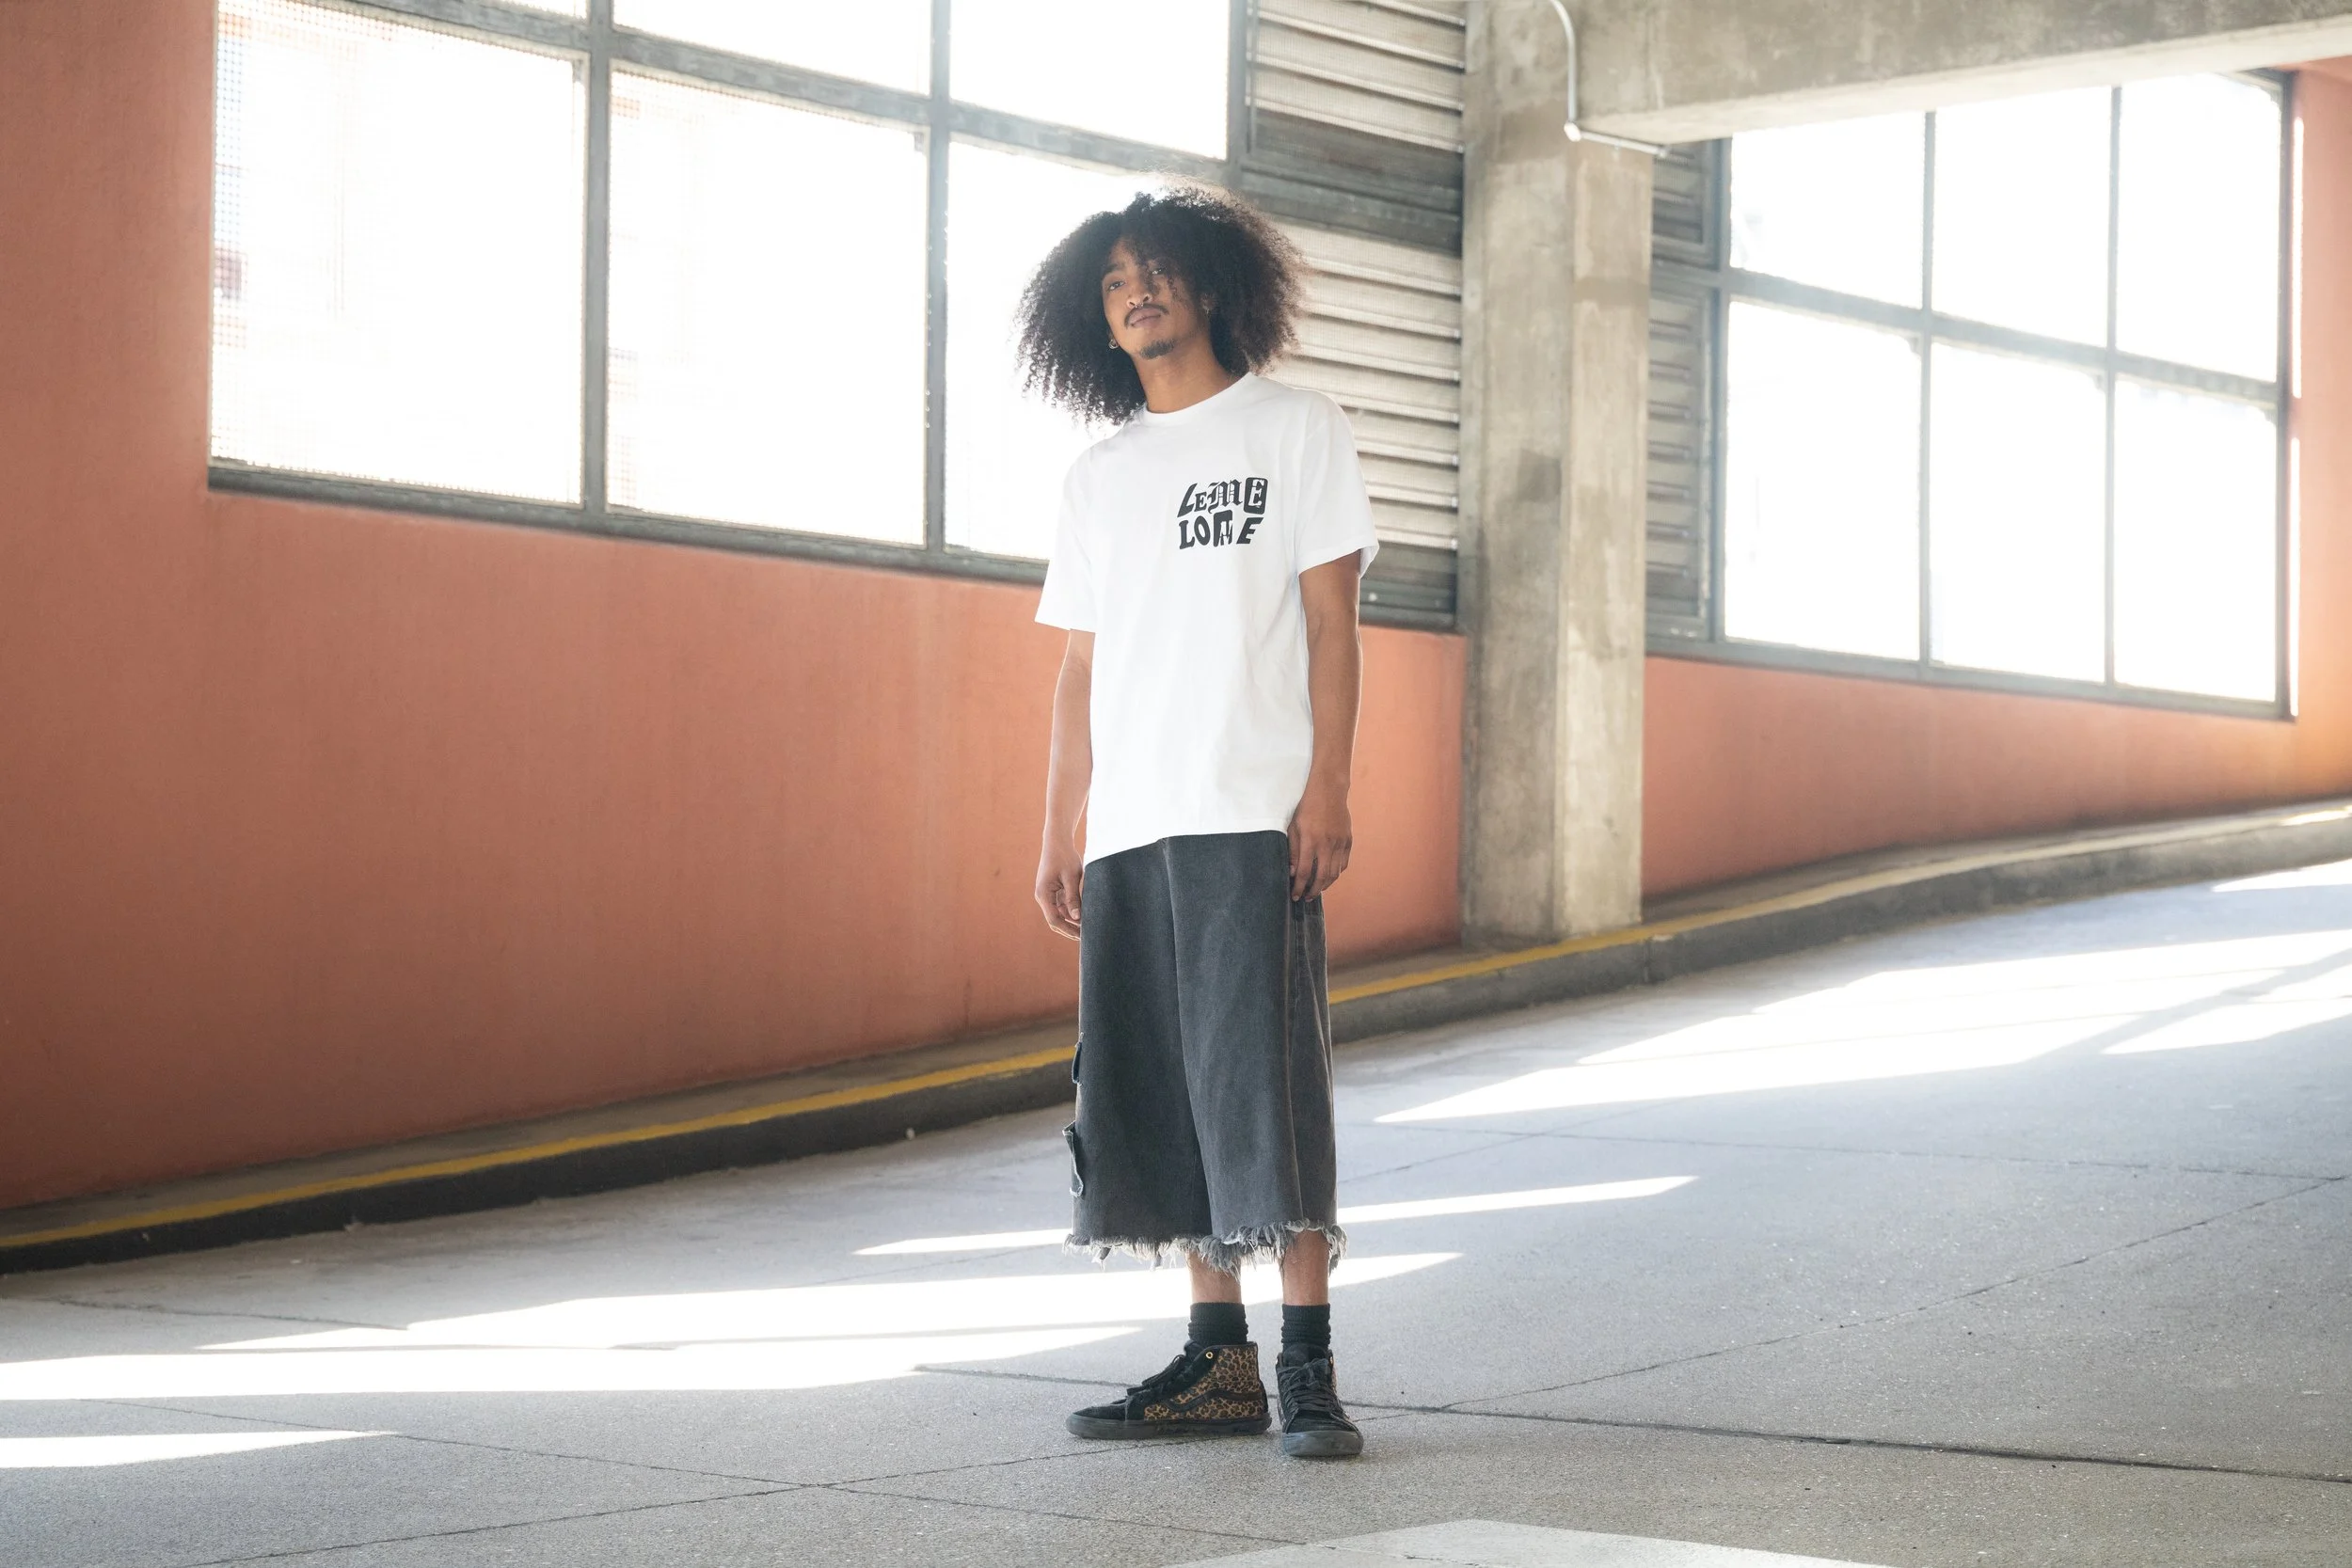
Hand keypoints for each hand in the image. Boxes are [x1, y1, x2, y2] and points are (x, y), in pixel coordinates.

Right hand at [1035, 838, 1083, 939]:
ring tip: (1089, 926)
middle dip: (1070, 929)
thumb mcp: (1071, 877)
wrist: (1057, 841)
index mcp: (1043, 894)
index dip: (1068, 930)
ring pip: (1059, 914)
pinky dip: (1072, 911)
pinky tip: (1085, 914)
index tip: (1082, 936)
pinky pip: (1062, 906)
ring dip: (1072, 921)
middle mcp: (1043, 897)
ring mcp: (1048, 895)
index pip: (1054, 920)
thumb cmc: (1064, 856)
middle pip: (1055, 920)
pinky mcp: (1053, 891)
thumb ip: (1073, 898)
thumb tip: (1077, 918)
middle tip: (1087, 937)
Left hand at [1288, 779, 1351, 900]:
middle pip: (1322, 877)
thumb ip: (1293, 850)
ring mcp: (1339, 843)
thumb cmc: (1307, 808)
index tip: (1295, 895)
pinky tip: (1329, 875)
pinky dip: (1336, 873)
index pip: (1304, 872)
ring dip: (1326, 885)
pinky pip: (1343, 863)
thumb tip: (1292, 871)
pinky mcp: (1348, 840)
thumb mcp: (1294, 827)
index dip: (1299, 887)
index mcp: (1310, 841)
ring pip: (1335, 873)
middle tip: (1307, 898)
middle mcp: (1326, 844)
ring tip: (1317, 889)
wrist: (1329, 791)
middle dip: (1313, 891)